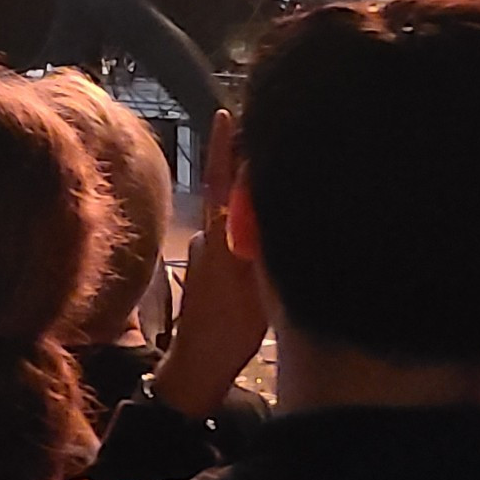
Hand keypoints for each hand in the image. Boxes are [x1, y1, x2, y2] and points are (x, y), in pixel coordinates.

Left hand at [154, 109, 268, 418]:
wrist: (199, 365)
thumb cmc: (232, 325)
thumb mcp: (257, 278)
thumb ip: (258, 235)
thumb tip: (262, 194)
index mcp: (219, 233)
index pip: (222, 178)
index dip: (224, 146)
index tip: (225, 114)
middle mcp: (207, 237)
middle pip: (229, 195)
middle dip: (247, 175)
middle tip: (272, 152)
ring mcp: (204, 256)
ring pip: (231, 221)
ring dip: (249, 212)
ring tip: (280, 201)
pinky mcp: (205, 273)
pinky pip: (230, 242)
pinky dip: (245, 237)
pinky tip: (265, 247)